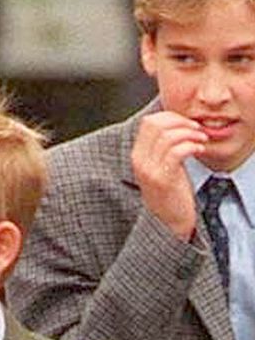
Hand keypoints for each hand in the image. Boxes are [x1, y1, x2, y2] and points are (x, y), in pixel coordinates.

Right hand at [131, 111, 206, 239]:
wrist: (167, 222)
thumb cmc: (170, 193)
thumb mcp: (161, 166)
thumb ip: (163, 147)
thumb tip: (178, 124)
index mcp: (137, 155)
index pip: (149, 122)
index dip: (171, 117)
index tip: (188, 124)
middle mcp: (139, 160)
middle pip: (156, 125)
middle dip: (181, 122)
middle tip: (197, 129)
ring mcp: (149, 170)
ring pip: (168, 136)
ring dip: (190, 134)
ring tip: (201, 140)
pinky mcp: (164, 179)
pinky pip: (177, 151)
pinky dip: (191, 146)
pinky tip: (199, 150)